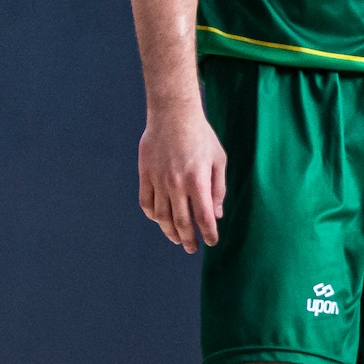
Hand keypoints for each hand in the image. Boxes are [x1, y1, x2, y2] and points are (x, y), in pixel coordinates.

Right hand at [138, 101, 227, 253]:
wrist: (173, 114)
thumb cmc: (201, 136)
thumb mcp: (219, 160)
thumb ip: (218, 189)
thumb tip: (216, 215)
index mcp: (198, 180)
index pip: (203, 217)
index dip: (208, 234)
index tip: (211, 242)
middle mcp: (177, 184)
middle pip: (181, 222)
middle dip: (188, 239)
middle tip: (191, 248)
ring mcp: (158, 180)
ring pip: (162, 216)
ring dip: (169, 231)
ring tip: (177, 238)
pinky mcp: (145, 175)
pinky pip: (146, 202)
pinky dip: (153, 216)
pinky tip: (160, 220)